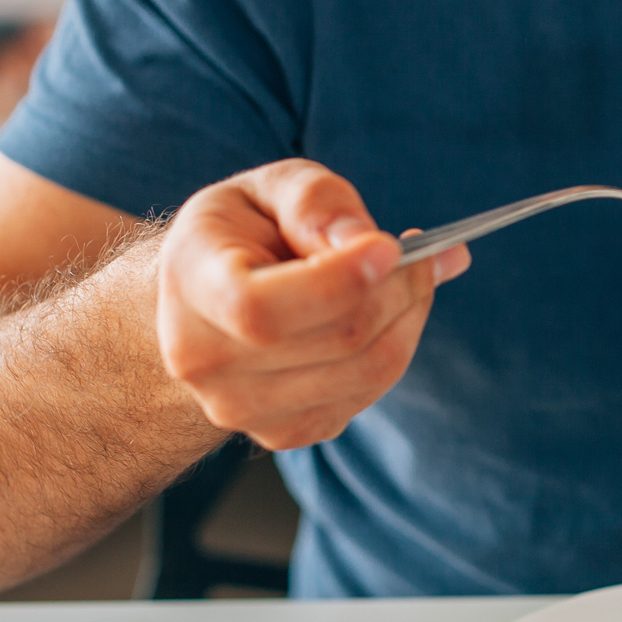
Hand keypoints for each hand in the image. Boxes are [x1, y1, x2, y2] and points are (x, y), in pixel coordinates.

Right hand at [156, 159, 469, 449]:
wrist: (202, 303)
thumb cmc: (241, 234)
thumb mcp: (267, 189)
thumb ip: (313, 201)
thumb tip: (364, 240)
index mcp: (191, 286)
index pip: (261, 308)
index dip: (337, 282)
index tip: (391, 246)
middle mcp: (204, 361)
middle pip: (335, 339)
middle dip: (400, 289)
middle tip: (430, 252)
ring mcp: (241, 408)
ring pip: (366, 371)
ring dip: (410, 316)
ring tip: (418, 274)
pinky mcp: (284, 432)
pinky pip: (368, 392)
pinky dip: (397, 346)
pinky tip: (389, 311)